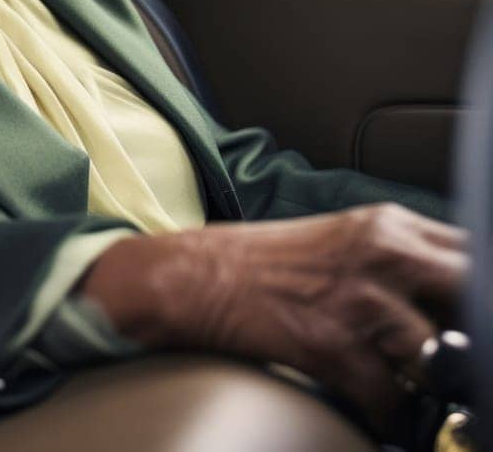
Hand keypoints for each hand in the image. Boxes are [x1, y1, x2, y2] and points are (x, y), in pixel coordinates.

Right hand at [77, 202, 468, 434]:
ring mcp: (358, 298)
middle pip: (477, 295)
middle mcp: (382, 253)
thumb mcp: (342, 243)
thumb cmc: (256, 267)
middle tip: (463, 366)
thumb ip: (403, 263)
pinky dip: (390, 418)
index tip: (482, 324)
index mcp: (388, 226)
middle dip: (476, 341)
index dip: (488, 294)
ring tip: (426, 398)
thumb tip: (462, 305)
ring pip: (446, 358)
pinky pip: (391, 400)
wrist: (182, 278)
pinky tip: (379, 413)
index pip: (479, 254)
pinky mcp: (331, 342)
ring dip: (437, 388)